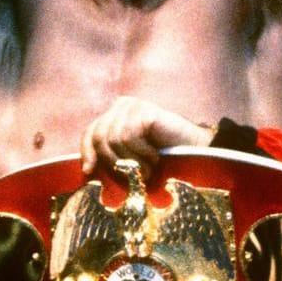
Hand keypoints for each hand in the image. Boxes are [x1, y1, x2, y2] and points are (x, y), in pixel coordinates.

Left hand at [80, 96, 211, 174]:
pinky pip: (129, 135)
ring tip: (150, 167)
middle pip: (99, 136)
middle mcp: (121, 106)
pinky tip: (155, 156)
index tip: (89, 172)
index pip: (90, 132)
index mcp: (114, 117)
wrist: (195, 155)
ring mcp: (133, 106)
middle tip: (135, 174)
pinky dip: (142, 152)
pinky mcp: (145, 109)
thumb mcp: (130, 159)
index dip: (87, 152)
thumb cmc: (163, 161)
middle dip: (113, 161)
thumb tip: (85, 170)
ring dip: (132, 160)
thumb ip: (110, 157)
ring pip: (113, 139)